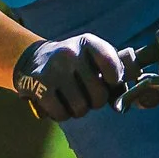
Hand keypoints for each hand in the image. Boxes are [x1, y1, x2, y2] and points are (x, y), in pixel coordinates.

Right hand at [12, 34, 126, 120]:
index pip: (111, 64)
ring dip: (79, 110)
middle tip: (87, 95)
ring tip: (71, 100)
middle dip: (95, 101)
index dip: (115, 80)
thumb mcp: (92, 58)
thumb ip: (114, 72)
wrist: (33, 59)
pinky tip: (58, 104)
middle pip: (98, 94)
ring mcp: (53, 69)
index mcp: (87, 42)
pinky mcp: (38, 85)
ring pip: (80, 108)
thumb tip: (125, 100)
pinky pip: (61, 113)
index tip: (109, 83)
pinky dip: (62, 114)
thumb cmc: (73, 64)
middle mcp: (70, 52)